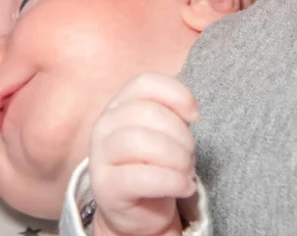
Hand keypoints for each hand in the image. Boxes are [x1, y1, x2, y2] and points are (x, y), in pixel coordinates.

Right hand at [90, 73, 198, 235]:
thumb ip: (172, 114)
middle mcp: (104, 125)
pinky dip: (173, 181)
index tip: (195, 116)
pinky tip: (184, 186)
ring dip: (177, 158)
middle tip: (191, 154)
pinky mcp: (105, 187)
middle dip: (180, 134)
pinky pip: (143, 178)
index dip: (176, 94)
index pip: (145, 83)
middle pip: (147, 112)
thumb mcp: (164, 133)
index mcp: (119, 104)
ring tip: (187, 171)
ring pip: (142, 142)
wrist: (137, 212)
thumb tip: (191, 111)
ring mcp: (100, 155)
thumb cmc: (154, 164)